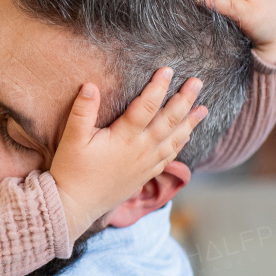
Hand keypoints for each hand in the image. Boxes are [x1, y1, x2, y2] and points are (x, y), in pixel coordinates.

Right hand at [50, 70, 206, 239]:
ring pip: (174, 140)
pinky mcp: (144, 176)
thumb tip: (90, 85)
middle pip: (168, 121)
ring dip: (190, 123)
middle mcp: (140, 150)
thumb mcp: (72, 139)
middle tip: (198, 83)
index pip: (146, 106)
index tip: (168, 69)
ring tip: (204, 109)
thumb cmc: (71, 171)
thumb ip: (82, 111)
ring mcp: (145, 165)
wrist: (75, 206)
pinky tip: (187, 137)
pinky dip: (180, 145)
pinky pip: (169, 158)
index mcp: (124, 138)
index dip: (158, 87)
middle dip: (184, 100)